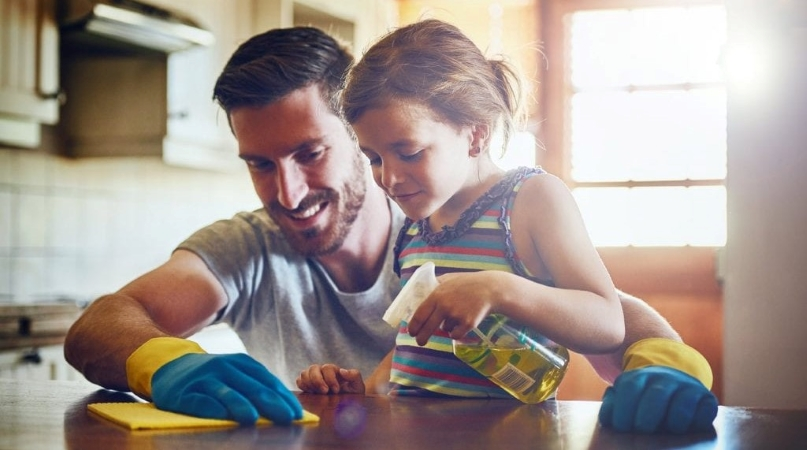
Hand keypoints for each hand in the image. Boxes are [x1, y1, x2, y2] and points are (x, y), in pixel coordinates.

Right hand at [151, 353, 302, 424]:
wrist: (171, 365)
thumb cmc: (213, 375)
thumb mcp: (235, 373)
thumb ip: (255, 386)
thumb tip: (285, 407)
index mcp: (241, 363)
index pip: (267, 380)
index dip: (283, 396)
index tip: (298, 413)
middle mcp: (224, 367)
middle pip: (251, 386)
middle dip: (271, 403)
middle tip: (287, 418)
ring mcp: (204, 379)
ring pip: (226, 392)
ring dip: (240, 404)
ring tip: (253, 418)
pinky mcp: (184, 393)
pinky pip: (199, 401)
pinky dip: (210, 408)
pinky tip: (221, 416)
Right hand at [296, 364, 365, 394]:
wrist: (347, 405)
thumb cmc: (352, 394)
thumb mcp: (358, 386)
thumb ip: (354, 376)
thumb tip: (342, 371)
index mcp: (334, 370)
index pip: (327, 368)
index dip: (330, 378)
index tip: (336, 390)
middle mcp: (322, 372)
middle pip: (313, 368)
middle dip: (317, 380)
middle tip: (325, 392)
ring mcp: (313, 378)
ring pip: (304, 373)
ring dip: (309, 383)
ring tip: (316, 393)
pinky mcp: (307, 385)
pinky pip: (299, 380)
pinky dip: (302, 385)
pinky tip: (310, 393)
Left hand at [407, 272, 499, 345]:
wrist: (490, 289)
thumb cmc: (467, 283)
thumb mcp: (448, 279)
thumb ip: (434, 286)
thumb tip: (418, 294)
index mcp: (437, 295)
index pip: (419, 314)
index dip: (413, 326)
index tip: (411, 332)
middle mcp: (445, 306)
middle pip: (428, 328)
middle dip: (422, 337)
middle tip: (420, 342)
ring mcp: (456, 316)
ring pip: (444, 329)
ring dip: (447, 326)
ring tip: (458, 314)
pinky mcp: (467, 324)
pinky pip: (455, 334)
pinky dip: (457, 331)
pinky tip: (464, 321)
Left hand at [598, 365, 717, 433]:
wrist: (675, 383)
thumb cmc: (644, 399)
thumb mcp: (625, 397)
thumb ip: (613, 406)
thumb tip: (608, 418)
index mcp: (639, 377)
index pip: (630, 388)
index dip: (624, 408)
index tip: (621, 426)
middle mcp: (665, 378)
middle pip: (656, 395)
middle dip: (647, 416)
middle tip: (642, 430)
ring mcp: (687, 386)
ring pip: (683, 402)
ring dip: (673, 420)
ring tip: (667, 430)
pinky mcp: (706, 398)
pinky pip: (705, 408)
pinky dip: (697, 420)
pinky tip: (686, 428)